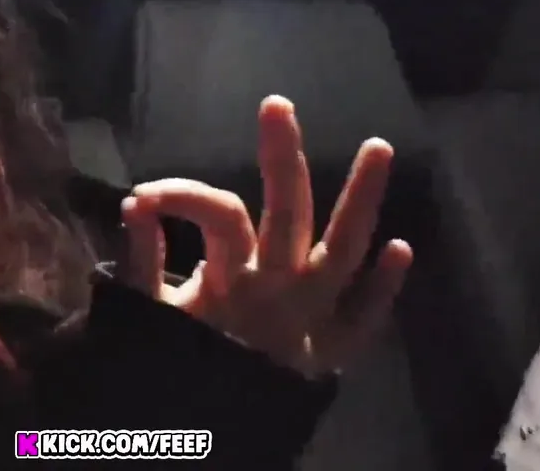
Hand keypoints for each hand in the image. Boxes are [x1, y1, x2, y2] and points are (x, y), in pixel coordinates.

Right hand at [120, 95, 413, 376]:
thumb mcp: (147, 316)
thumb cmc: (171, 367)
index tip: (142, 198)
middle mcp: (275, 291)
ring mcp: (310, 320)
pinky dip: (383, 290)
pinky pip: (363, 322)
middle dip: (283, 155)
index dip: (179, 193)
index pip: (213, 213)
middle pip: (288, 212)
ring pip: (343, 252)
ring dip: (363, 200)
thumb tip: (136, 204)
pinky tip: (403, 249)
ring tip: (380, 148)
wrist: (199, 434)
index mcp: (226, 280)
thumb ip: (141, 260)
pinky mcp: (330, 354)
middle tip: (278, 105)